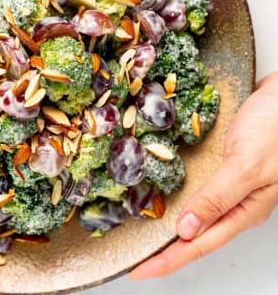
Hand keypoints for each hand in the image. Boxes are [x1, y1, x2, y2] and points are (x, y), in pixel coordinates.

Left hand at [130, 72, 277, 279]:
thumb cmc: (274, 128)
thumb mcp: (246, 165)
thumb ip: (218, 197)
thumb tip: (186, 229)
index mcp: (244, 209)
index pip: (200, 244)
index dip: (170, 260)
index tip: (142, 272)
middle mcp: (237, 202)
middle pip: (197, 236)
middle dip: (167, 252)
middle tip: (139, 263)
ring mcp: (232, 186)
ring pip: (199, 217)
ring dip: (174, 231)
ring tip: (150, 241)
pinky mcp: (226, 168)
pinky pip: (200, 194)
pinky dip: (183, 203)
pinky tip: (171, 202)